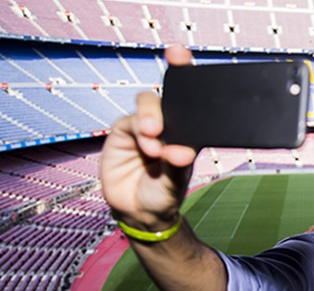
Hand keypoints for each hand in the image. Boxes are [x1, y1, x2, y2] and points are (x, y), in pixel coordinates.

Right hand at [100, 44, 196, 230]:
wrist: (140, 213)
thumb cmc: (164, 195)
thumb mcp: (175, 182)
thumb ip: (177, 166)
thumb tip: (181, 150)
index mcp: (188, 130)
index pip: (190, 98)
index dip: (184, 72)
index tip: (180, 53)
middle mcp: (168, 124)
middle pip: (167, 94)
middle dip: (168, 85)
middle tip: (166, 111)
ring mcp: (145, 127)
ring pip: (148, 105)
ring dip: (151, 118)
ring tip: (155, 140)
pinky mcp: (124, 133)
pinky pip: (130, 123)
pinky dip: (139, 133)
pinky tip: (147, 148)